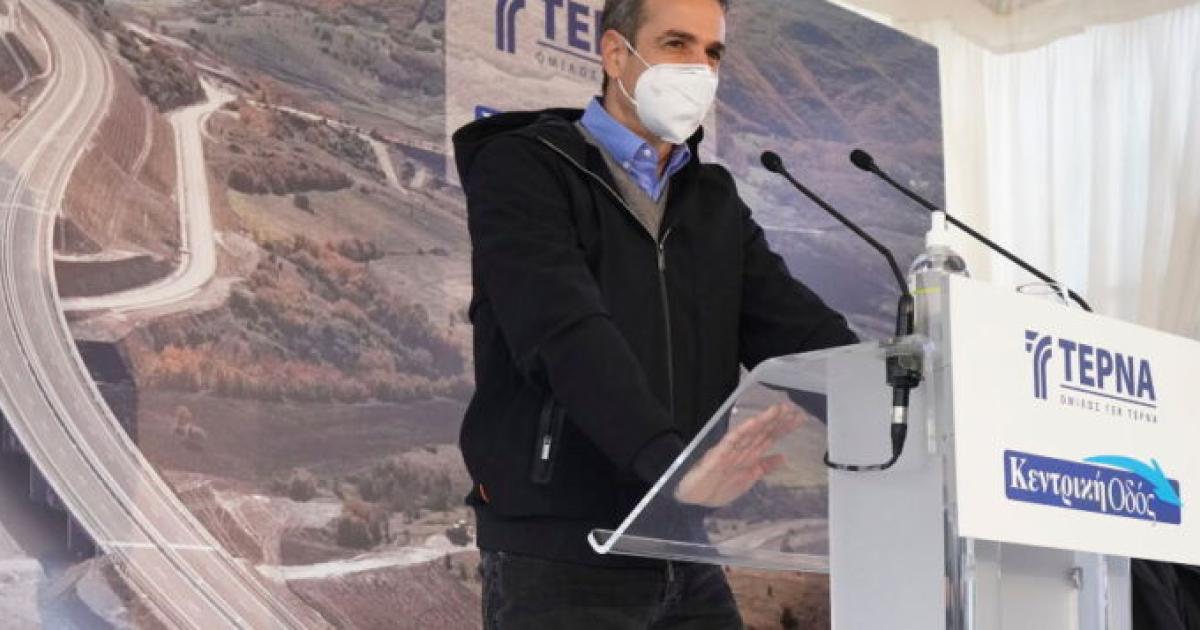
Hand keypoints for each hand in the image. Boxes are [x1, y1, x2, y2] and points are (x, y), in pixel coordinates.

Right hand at [673, 403, 806, 507]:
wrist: (692, 501)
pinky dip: (742, 432)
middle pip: (762, 433)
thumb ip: (763, 467)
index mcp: (748, 456)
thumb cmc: (716, 489)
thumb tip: (784, 457)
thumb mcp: (746, 480)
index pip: (769, 438)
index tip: (799, 418)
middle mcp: (741, 450)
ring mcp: (729, 451)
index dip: (783, 428)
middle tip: (794, 409)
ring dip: (764, 421)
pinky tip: (752, 422)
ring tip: (778, 409)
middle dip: (778, 421)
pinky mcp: (717, 455)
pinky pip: (731, 442)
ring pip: (750, 433)